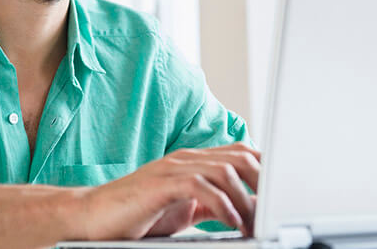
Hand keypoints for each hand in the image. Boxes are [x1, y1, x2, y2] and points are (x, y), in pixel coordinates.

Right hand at [77, 143, 259, 240]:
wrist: (92, 218)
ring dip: (248, 199)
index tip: (284, 192)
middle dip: (265, 182)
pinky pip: (203, 187)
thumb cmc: (137, 215)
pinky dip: (224, 205)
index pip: (240, 153)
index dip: (266, 168)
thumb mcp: (184, 209)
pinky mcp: (161, 184)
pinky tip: (233, 223)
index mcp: (193, 162)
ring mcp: (173, 168)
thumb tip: (246, 209)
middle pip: (240, 156)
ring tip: (256, 224)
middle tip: (276, 211)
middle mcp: (186, 159)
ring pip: (226, 170)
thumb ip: (212, 204)